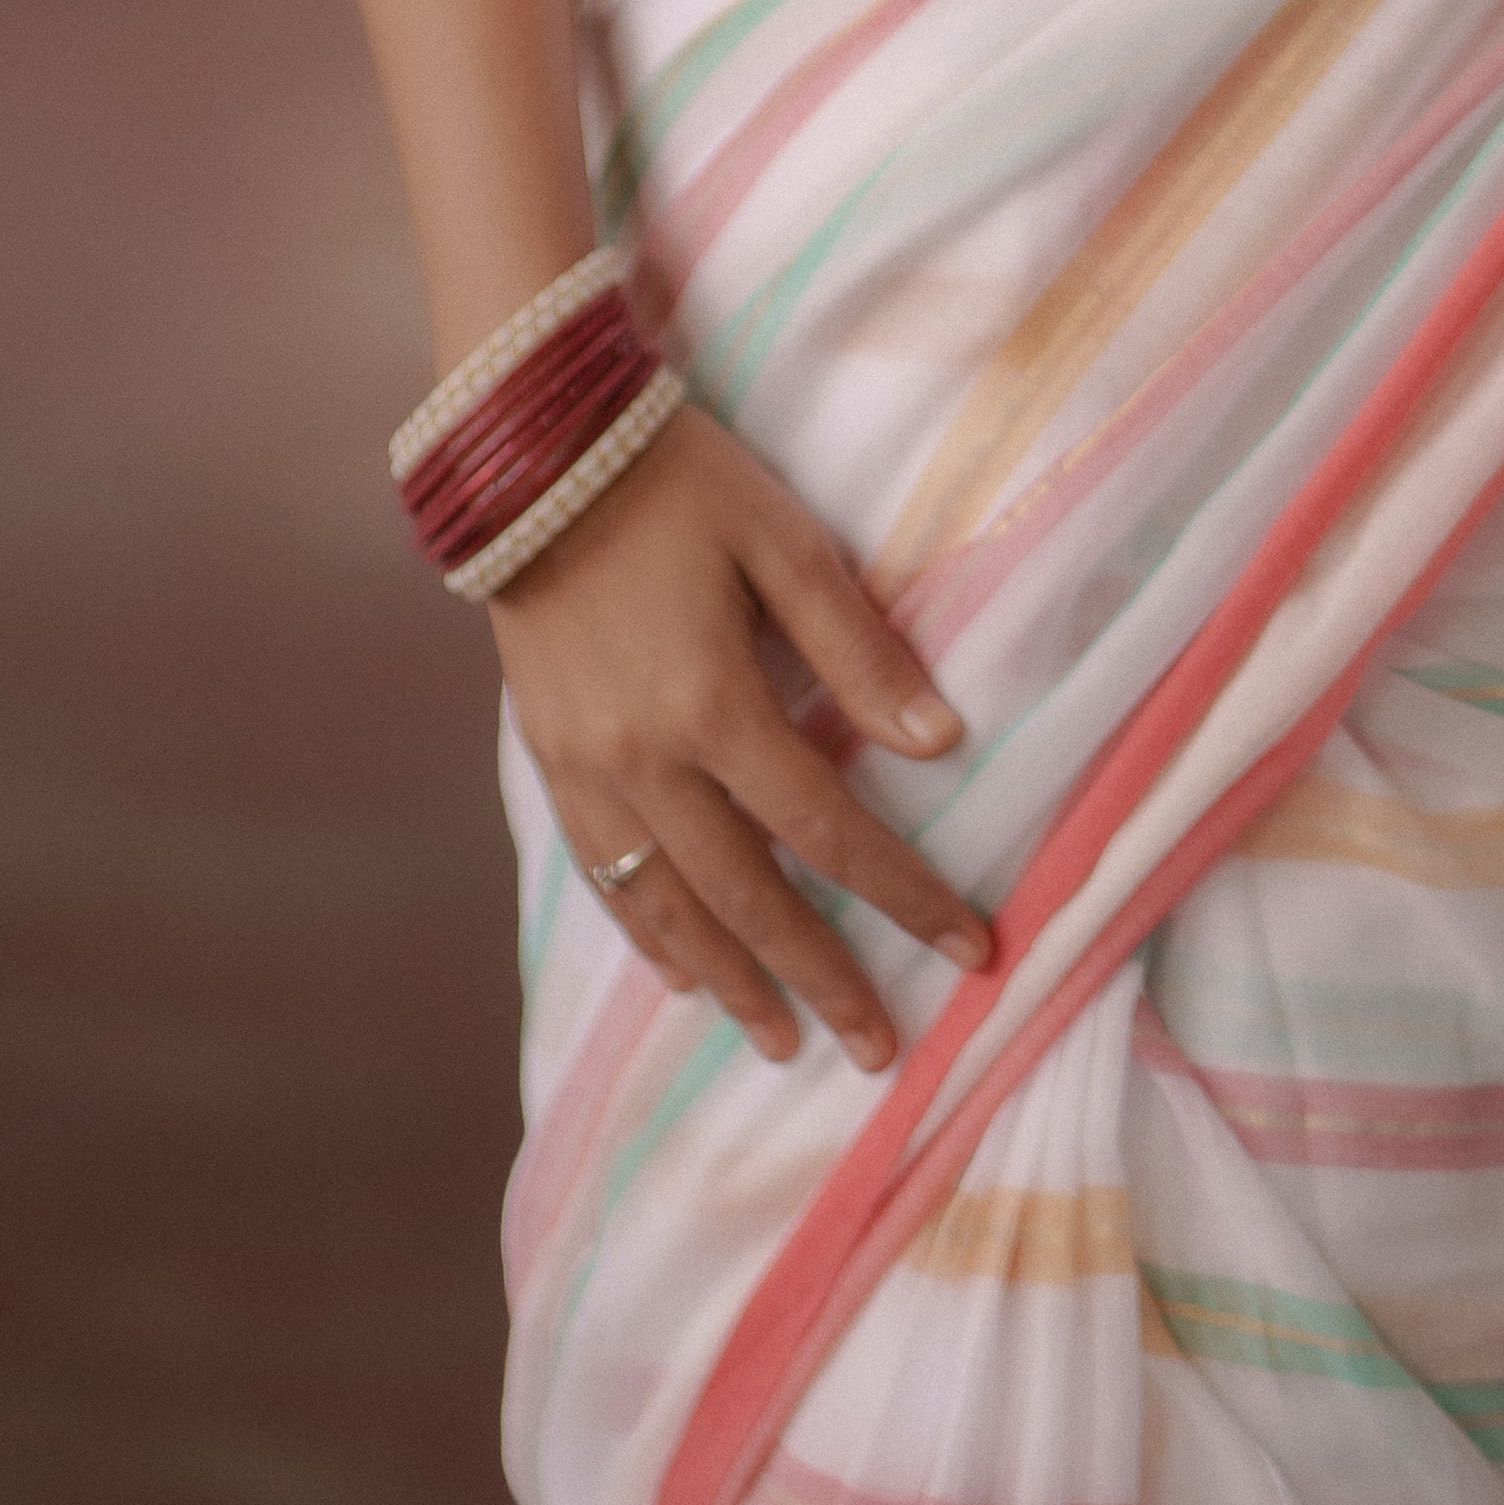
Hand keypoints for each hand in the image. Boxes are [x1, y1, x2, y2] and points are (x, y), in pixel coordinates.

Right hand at [491, 402, 992, 1067]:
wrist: (534, 455)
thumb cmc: (676, 481)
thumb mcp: (785, 541)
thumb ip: (858, 647)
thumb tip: (939, 743)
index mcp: (713, 703)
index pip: (828, 828)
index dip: (903, 893)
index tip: (969, 949)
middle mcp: (644, 759)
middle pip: (747, 897)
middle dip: (818, 977)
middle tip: (878, 1049)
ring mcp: (586, 768)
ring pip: (666, 907)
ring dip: (730, 982)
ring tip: (781, 1041)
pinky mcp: (549, 759)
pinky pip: (602, 874)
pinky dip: (648, 934)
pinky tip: (684, 973)